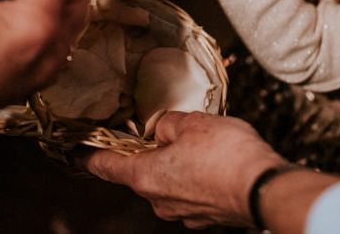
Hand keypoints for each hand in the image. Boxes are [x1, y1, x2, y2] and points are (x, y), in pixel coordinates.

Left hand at [84, 111, 284, 228]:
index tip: (78, 151)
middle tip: (160, 132)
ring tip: (199, 142)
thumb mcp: (191, 123)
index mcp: (146, 176)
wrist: (262, 188)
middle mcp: (158, 201)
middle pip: (141, 174)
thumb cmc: (225, 154)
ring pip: (169, 183)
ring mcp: (182, 213)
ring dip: (176, 164)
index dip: (90, 155)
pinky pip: (191, 193)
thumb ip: (168, 122)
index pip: (106, 166)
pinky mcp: (205, 217)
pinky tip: (214, 161)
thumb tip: (161, 127)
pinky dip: (196, 177)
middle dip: (149, 153)